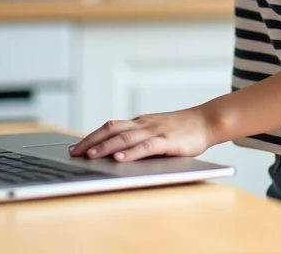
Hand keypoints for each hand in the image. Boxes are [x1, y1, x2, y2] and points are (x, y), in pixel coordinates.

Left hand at [69, 108, 214, 162]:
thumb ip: (140, 141)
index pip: (110, 127)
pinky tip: (120, 158)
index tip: (75, 147)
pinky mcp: (167, 140)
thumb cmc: (183, 130)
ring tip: (91, 155)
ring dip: (106, 147)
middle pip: (111, 129)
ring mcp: (155, 131)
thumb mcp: (157, 132)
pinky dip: (131, 152)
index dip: (91, 136)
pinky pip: (146, 146)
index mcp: (140, 122)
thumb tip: (119, 155)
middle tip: (74, 152)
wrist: (207, 121)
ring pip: (125, 137)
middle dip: (91, 141)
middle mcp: (144, 124)